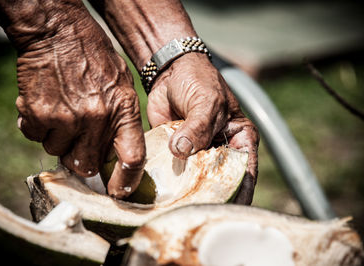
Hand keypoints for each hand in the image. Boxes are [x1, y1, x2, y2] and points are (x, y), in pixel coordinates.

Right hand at [14, 9, 145, 198]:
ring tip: (61, 111)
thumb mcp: (122, 83)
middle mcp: (96, 118)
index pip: (132, 157)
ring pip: (57, 152)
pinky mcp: (38, 113)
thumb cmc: (93, 55)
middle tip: (77, 142)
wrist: (58, 30)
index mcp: (123, 109)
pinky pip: (35, 136)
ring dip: (57, 139)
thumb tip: (112, 150)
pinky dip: (36, 126)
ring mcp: (66, 117)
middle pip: (87, 164)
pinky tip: (44, 104)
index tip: (117, 191)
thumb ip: (120, 117)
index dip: (125, 181)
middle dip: (81, 159)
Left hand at [147, 53, 258, 203]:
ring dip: (186, 191)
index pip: (244, 172)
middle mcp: (220, 150)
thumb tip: (181, 151)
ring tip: (177, 208)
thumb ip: (197, 128)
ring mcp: (197, 153)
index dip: (239, 193)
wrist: (169, 71)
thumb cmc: (198, 81)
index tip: (227, 212)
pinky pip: (173, 170)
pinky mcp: (176, 152)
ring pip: (195, 178)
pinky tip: (161, 194)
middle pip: (219, 179)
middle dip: (209, 195)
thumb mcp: (205, 102)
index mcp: (240, 139)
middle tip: (196, 213)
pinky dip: (168, 180)